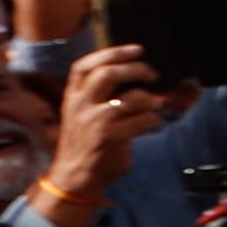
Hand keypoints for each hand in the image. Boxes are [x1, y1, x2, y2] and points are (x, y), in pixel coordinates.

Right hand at [47, 48, 163, 206]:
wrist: (74, 177)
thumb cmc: (86, 142)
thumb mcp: (82, 113)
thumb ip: (101, 94)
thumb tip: (136, 72)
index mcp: (72, 97)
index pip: (84, 66)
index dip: (112, 53)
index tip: (137, 49)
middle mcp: (80, 106)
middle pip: (108, 74)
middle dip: (136, 69)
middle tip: (152, 74)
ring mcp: (94, 122)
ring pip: (132, 98)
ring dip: (150, 99)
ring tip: (155, 105)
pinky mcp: (110, 137)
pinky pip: (143, 120)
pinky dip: (154, 119)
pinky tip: (151, 123)